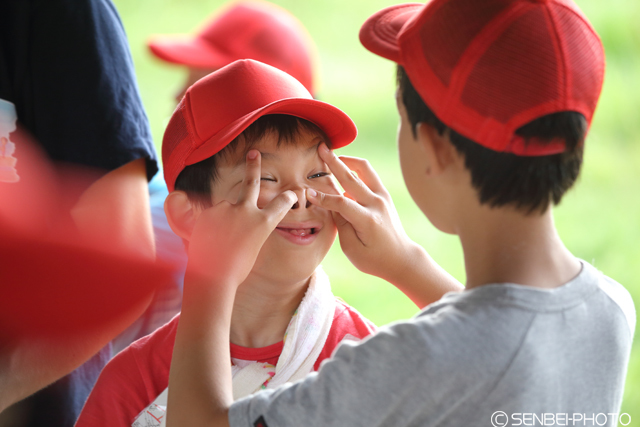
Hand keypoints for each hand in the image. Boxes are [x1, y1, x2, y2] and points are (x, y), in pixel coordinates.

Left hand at [186, 150, 296, 286]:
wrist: (213, 276)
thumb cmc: (236, 269)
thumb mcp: (253, 248)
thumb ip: (249, 229)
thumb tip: (238, 222)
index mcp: (264, 222)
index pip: (282, 203)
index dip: (288, 198)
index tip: (292, 193)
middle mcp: (246, 211)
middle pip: (252, 183)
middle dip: (254, 167)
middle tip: (254, 153)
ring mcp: (226, 209)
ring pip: (226, 210)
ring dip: (223, 221)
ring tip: (220, 241)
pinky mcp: (208, 212)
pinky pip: (211, 217)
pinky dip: (211, 227)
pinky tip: (209, 240)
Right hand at [307, 143, 419, 283]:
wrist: (401, 258)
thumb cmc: (374, 259)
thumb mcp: (352, 248)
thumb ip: (341, 224)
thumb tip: (330, 204)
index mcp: (368, 220)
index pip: (342, 203)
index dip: (323, 197)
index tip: (307, 192)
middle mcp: (377, 204)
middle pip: (352, 178)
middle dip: (334, 163)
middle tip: (321, 148)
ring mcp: (383, 197)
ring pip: (364, 169)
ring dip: (348, 160)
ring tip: (333, 155)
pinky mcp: (384, 195)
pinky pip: (369, 175)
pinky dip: (355, 168)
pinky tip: (343, 167)